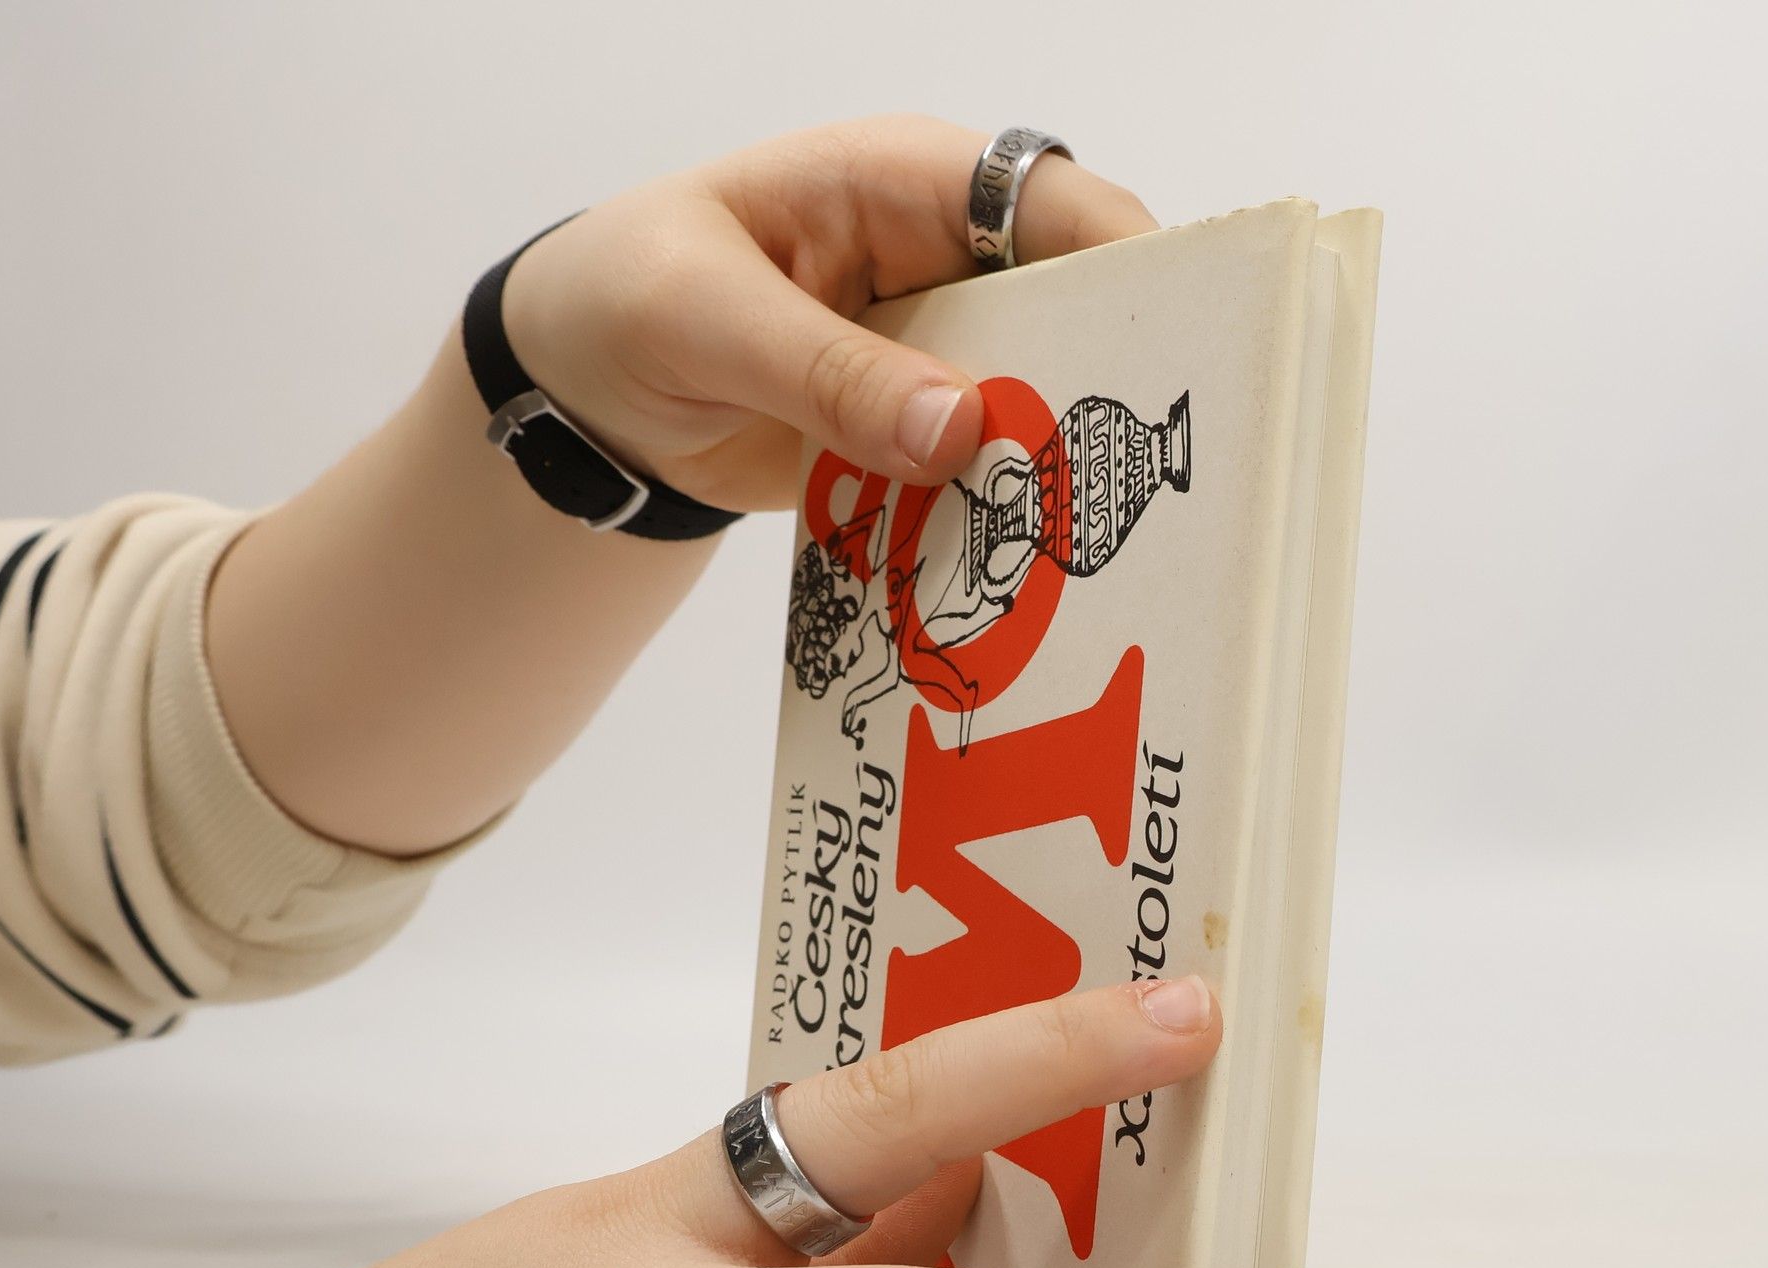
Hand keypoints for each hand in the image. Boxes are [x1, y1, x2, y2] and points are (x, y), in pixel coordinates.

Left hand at [502, 116, 1158, 510]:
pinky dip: (994, 525)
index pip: (1055, 209)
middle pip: (1076, 316)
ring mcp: (939, 356)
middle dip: (1108, 396)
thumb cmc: (629, 297)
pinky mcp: (918, 434)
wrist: (587, 388)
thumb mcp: (706, 323)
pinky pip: (982, 477)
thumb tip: (958, 431)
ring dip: (1052, 477)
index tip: (1180, 363)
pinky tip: (1012, 581)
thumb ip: (827, 373)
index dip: (1136, 273)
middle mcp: (947, 265)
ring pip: (1039, 407)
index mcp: (909, 187)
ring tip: (1089, 554)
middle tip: (1138, 493)